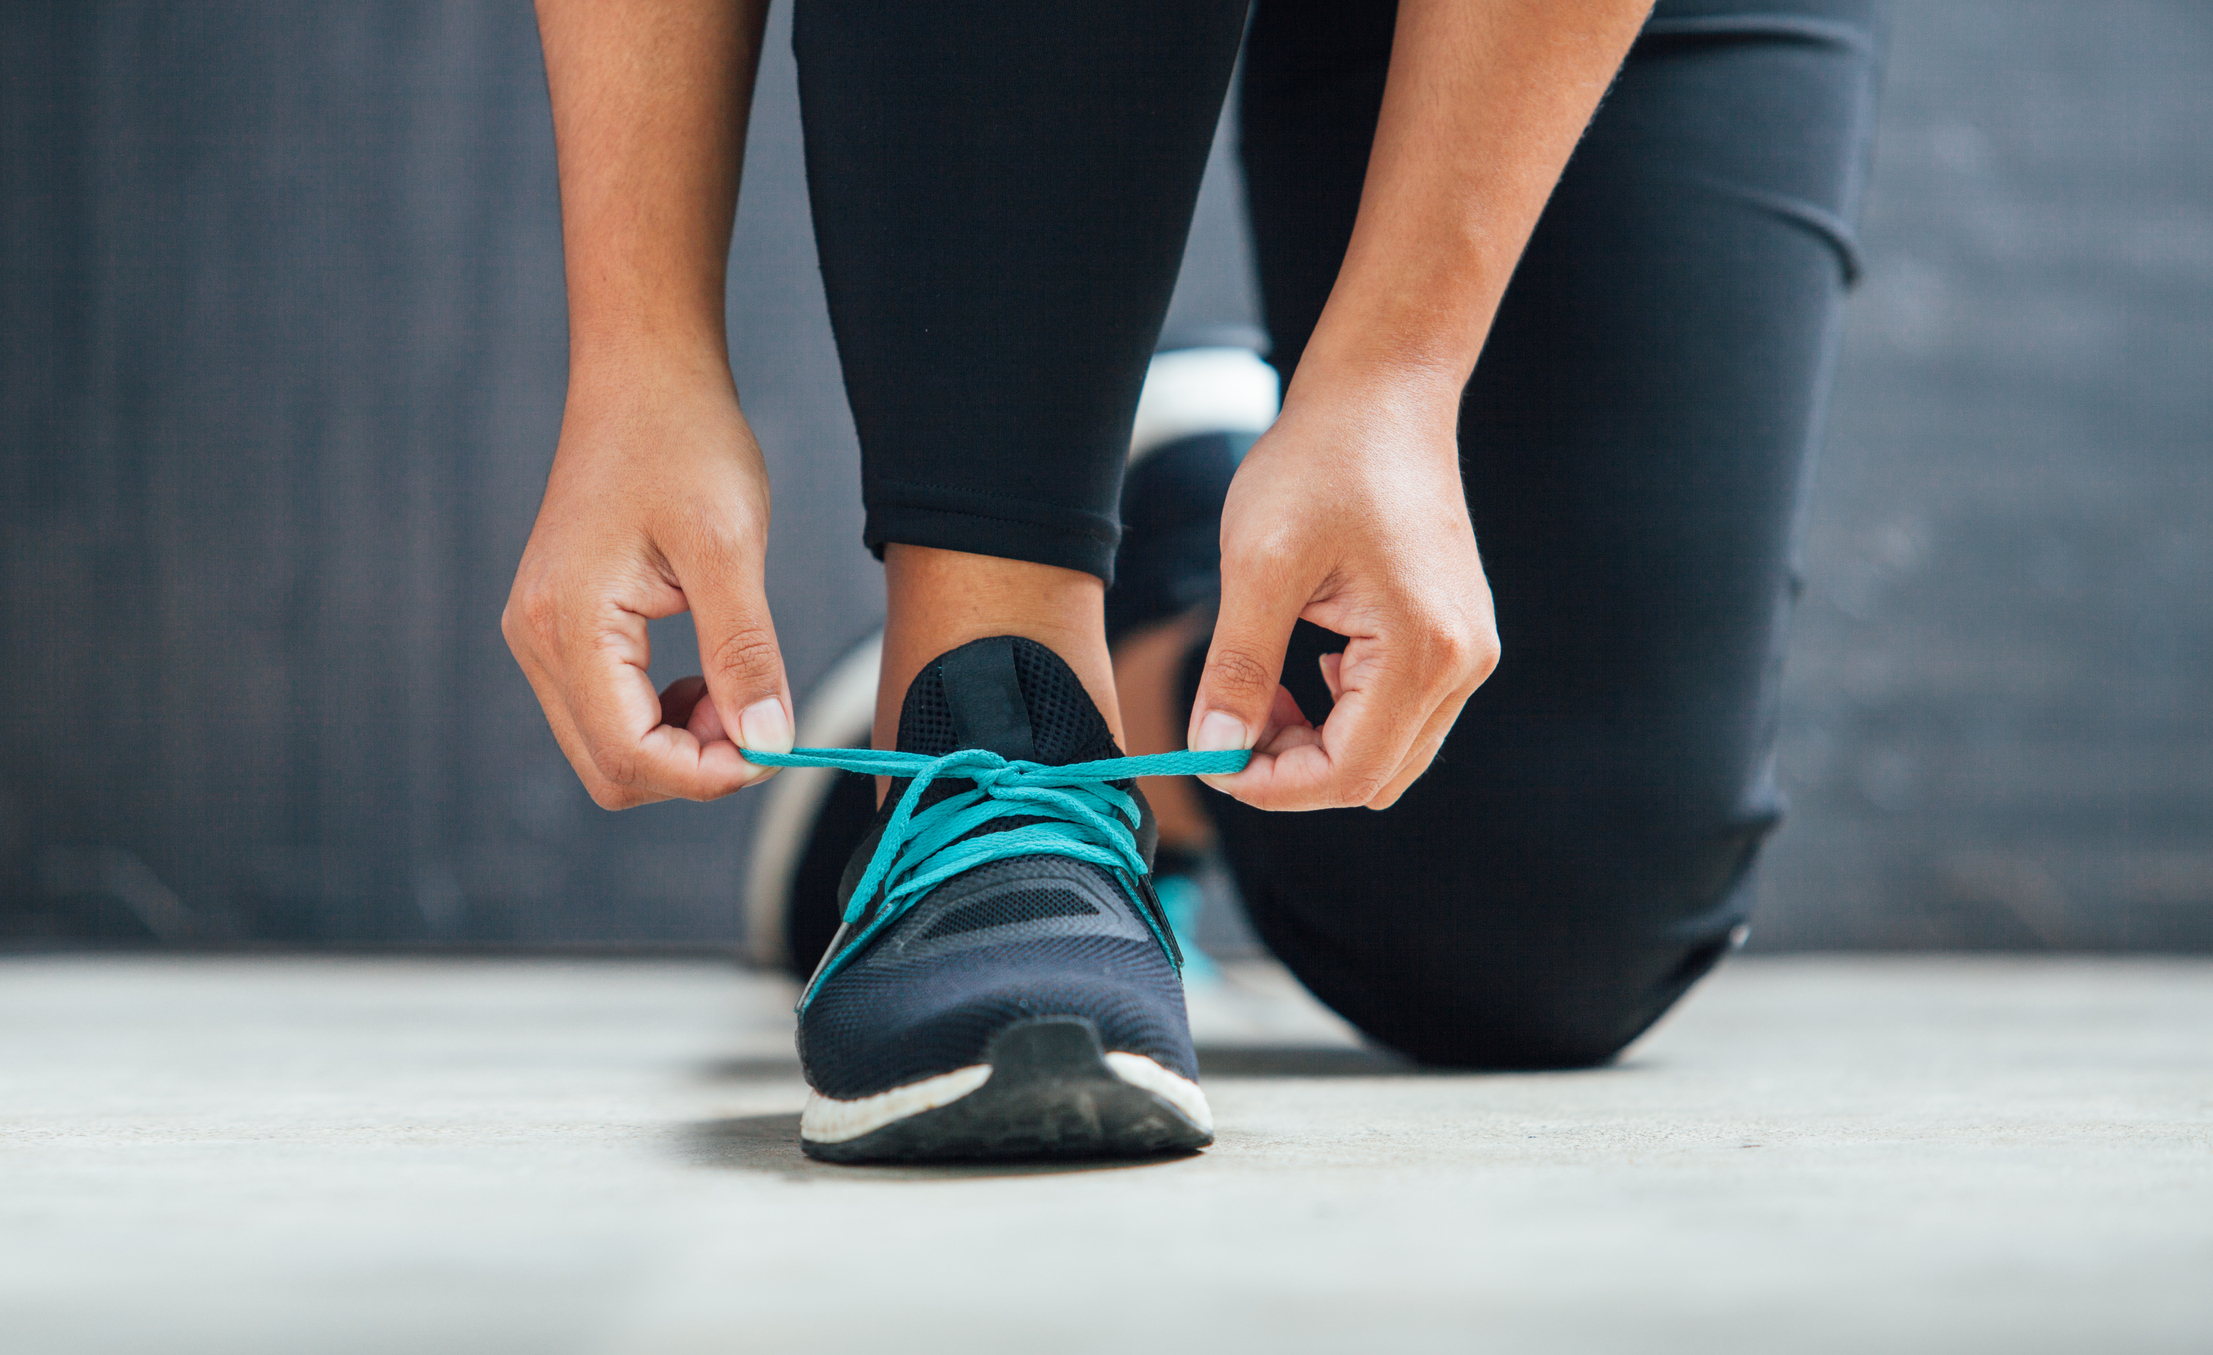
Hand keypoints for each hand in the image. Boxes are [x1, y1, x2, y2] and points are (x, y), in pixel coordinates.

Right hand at [502, 367, 791, 808]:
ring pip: (609, 748)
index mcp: (566, 624)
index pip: (630, 756)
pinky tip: (707, 675)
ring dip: (681, 744)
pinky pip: (608, 710)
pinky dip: (664, 717)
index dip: (707, 775)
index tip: (773, 748)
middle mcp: (536, 640)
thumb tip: (768, 744)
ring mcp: (541, 635)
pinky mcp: (560, 628)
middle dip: (693, 768)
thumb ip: (745, 654)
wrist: (644, 379)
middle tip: (758, 716)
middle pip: (611, 769)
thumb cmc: (684, 444)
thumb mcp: (729, 549)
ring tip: (736, 686)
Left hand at [1188, 379, 1498, 810]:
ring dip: (1316, 744)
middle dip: (1292, 769)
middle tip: (1227, 723)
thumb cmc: (1321, 464)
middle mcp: (1463, 664)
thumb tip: (1214, 749)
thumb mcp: (1259, 566)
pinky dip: (1342, 716)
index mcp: (1424, 651)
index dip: (1272, 785)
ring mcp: (1467, 653)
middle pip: (1373, 777)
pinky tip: (1300, 668)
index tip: (1208, 760)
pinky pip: (1401, 716)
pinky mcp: (1456, 639)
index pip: (1348, 772)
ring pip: (1388, 753)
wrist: (1383, 396)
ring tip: (1258, 689)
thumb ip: (1238, 668)